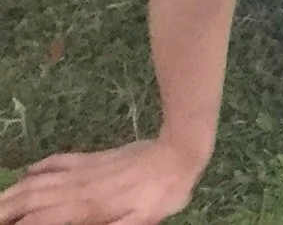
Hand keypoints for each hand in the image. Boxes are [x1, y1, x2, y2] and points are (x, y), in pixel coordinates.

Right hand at [0, 137, 206, 224]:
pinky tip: (27, 172)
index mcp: (87, 207)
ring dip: (12, 192)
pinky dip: (38, 168)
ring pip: (38, 181)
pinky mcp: (93, 158)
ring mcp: (83, 170)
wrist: (179, 151)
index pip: (39, 220)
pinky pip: (59, 161)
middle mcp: (77, 187)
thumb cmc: (163, 193)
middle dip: (5, 210)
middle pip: (30, 199)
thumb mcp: (140, 222)